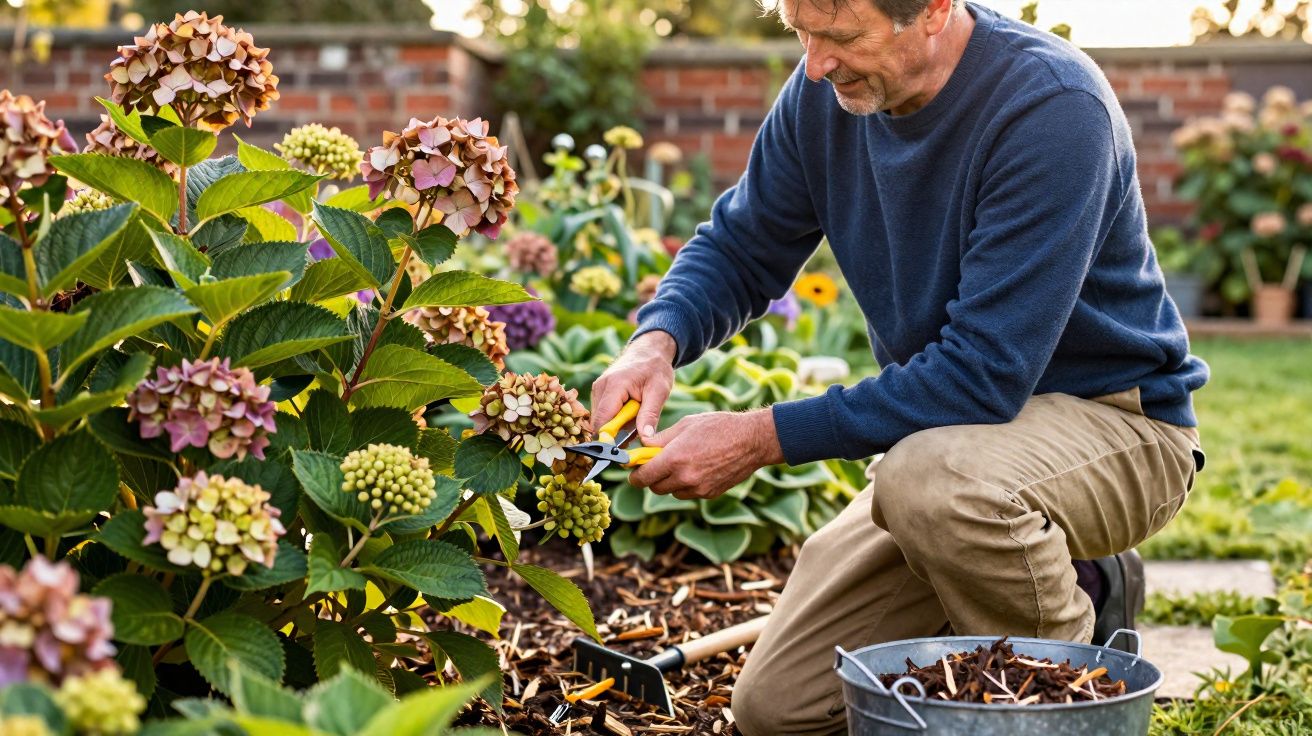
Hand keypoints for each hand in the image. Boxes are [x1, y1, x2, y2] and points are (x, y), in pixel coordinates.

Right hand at [591, 331, 676, 441]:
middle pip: (599, 422)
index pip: (603, 420)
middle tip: (636, 433)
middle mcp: (600, 387)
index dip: (608, 440)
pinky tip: (631, 412)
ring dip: (617, 426)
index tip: (620, 455)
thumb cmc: (656, 368)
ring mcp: (597, 389)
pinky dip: (616, 419)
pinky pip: (603, 413)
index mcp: (614, 385)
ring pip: (601, 420)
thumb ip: (650, 416)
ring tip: (636, 417)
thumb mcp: (659, 391)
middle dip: (615, 434)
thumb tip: (646, 440)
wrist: (650, 350)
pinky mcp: (599, 392)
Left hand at [629, 409, 784, 499]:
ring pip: (672, 492)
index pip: (642, 478)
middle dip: (652, 477)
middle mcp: (685, 478)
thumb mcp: (685, 425)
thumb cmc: (718, 426)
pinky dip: (686, 484)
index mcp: (674, 459)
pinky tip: (698, 467)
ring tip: (682, 462)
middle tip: (656, 463)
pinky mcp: (709, 494)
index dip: (634, 475)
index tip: (634, 469)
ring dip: (670, 481)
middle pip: (654, 488)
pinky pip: (688, 493)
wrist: (752, 440)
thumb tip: (641, 445)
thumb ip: (659, 439)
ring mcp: (698, 489)